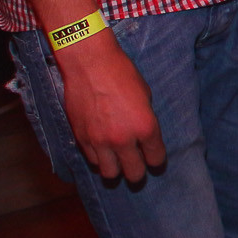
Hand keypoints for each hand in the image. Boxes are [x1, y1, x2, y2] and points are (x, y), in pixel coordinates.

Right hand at [55, 32, 165, 183]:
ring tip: (118, 161)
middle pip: (134, 173)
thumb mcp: (145, 94)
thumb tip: (143, 134)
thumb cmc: (121, 73)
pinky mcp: (81, 139)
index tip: (154, 160)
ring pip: (110, 173)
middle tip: (137, 166)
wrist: (90, 64)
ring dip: (116, 169)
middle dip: (138, 172)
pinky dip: (99, 159)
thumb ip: (145, 119)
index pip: (156, 158)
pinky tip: (102, 151)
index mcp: (145, 127)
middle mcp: (123, 139)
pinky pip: (92, 160)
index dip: (157, 160)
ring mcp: (100, 142)